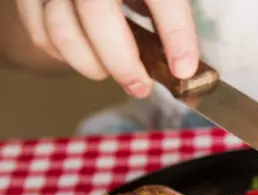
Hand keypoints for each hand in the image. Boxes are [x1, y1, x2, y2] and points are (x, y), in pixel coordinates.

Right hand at [16, 0, 198, 96]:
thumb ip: (167, 16)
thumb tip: (183, 67)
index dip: (176, 33)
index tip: (184, 69)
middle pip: (97, 13)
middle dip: (122, 62)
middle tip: (141, 87)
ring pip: (62, 30)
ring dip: (91, 64)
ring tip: (111, 71)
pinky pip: (41, 35)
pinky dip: (65, 57)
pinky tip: (88, 57)